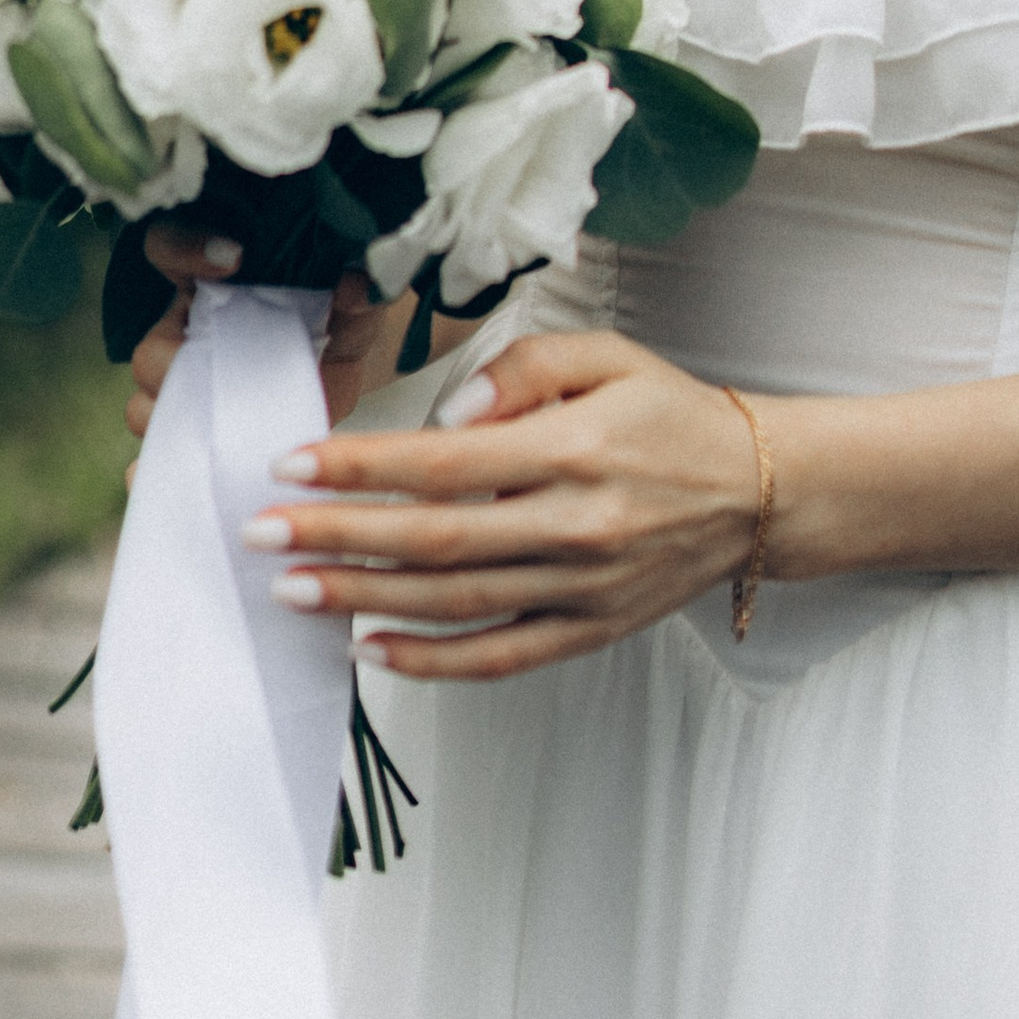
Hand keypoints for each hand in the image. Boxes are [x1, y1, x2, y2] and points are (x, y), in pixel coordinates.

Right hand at [122, 230, 408, 464]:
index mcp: (215, 282)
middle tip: (221, 366)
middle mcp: (185, 329)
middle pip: (150, 346)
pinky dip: (163, 462)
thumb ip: (359, 296)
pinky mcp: (189, 429)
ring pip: (144, 400)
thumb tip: (354, 286)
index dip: (185, 247)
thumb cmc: (336, 329)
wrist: (337, 381)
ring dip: (175, 414)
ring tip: (218, 421)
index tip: (234, 258)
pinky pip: (154, 448)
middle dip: (176, 360)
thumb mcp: (352, 313)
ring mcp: (182, 384)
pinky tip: (188, 466)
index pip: (168, 246)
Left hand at [233, 330, 762, 681]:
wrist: (757, 491)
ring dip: (364, 599)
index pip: (444, 463)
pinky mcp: (589, 630)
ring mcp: (581, 588)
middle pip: (434, 540)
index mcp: (575, 448)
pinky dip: (432, 662)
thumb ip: (527, 366)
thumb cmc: (671, 413)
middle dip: (337, 539)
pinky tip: (371, 650)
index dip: (361, 467)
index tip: (292, 465)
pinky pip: (499, 657)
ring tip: (292, 590)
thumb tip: (453, 406)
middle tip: (261, 535)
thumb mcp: (609, 356)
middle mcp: (575, 525)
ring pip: (454, 604)